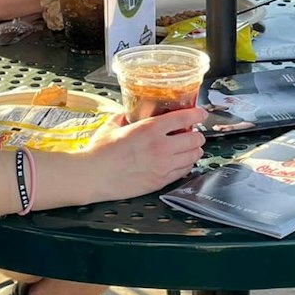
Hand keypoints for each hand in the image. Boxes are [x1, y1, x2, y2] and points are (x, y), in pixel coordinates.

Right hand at [85, 107, 207, 199]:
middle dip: (196, 135)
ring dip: (194, 150)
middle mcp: (161, 147)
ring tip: (189, 148)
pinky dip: (186, 165)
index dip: (197, 114)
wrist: (93, 176)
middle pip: (195, 139)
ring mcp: (163, 166)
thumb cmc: (99, 152)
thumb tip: (127, 114)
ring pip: (193, 156)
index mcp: (150, 129)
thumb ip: (124, 117)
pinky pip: (184, 172)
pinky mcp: (161, 181)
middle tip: (193, 134)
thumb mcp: (112, 126)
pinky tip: (181, 162)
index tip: (201, 113)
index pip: (184, 118)